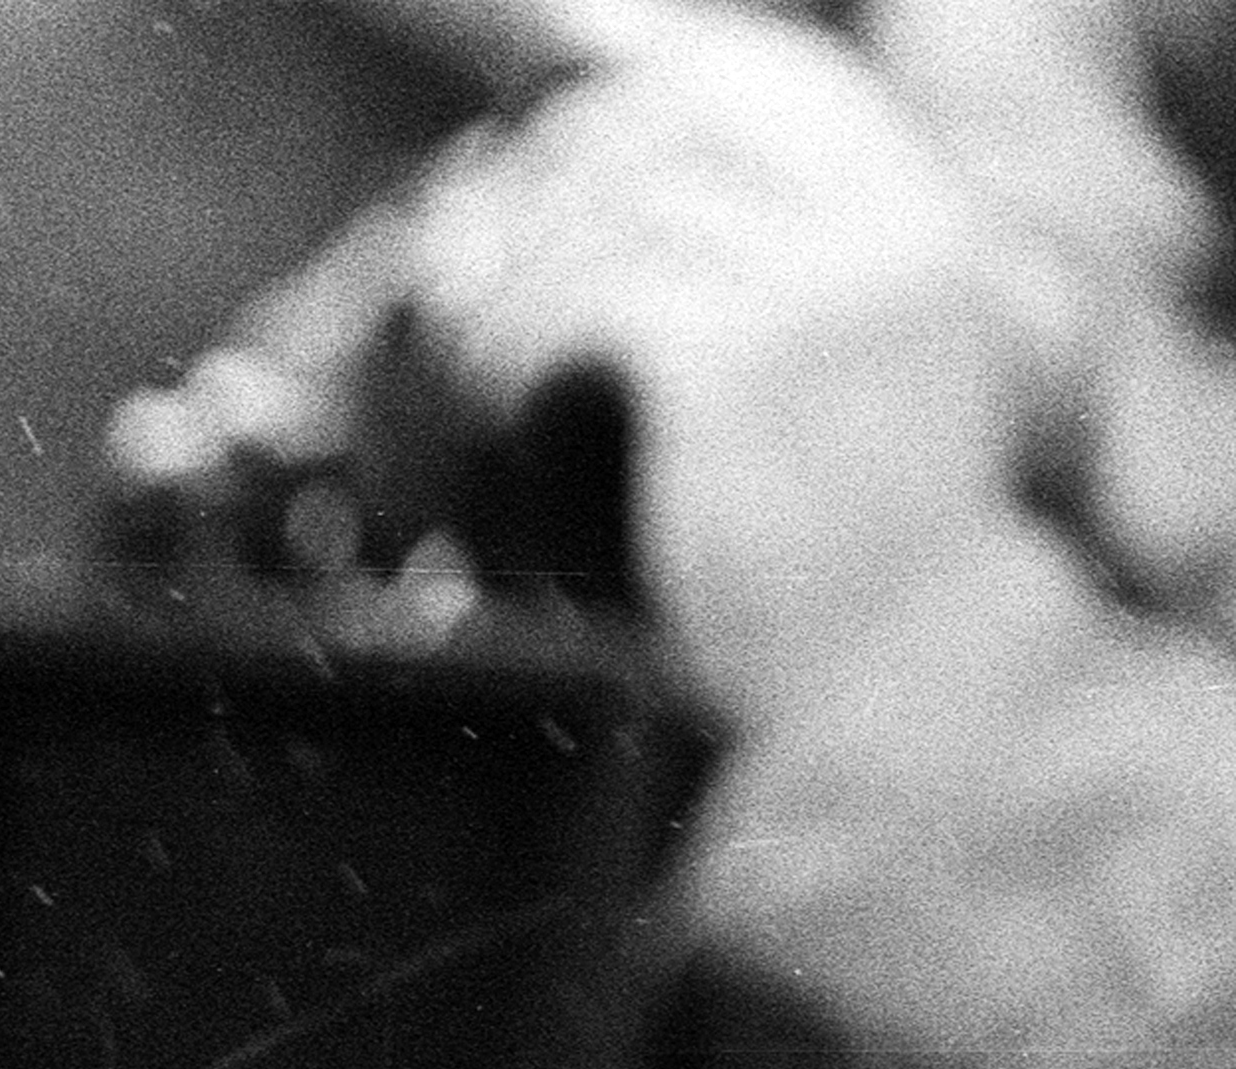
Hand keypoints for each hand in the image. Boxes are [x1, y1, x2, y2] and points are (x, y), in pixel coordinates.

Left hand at [399, 22, 1092, 722]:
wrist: (907, 709)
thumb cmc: (833, 600)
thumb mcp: (800, 423)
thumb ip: (719, 312)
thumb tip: (539, 229)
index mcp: (916, 227)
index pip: (744, 80)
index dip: (605, 122)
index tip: (508, 201)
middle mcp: (881, 228)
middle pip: (640, 133)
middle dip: (513, 222)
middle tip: (430, 330)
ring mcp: (820, 285)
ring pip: (581, 224)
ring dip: (477, 327)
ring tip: (434, 432)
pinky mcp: (741, 360)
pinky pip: (563, 310)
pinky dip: (485, 384)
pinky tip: (464, 474)